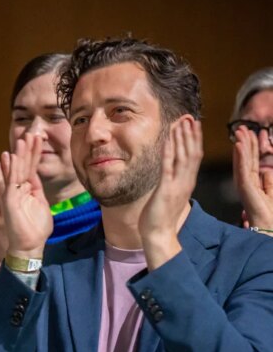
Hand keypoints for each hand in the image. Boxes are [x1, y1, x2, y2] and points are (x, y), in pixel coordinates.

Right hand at [0, 134, 51, 258]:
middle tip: (31, 133)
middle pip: (24, 165)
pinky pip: (11, 180)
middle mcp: (18, 189)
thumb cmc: (36, 230)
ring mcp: (12, 193)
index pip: (31, 168)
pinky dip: (12, 168)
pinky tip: (12, 156)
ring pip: (16, 170)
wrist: (29, 245)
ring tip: (21, 139)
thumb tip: (36, 182)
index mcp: (28, 190)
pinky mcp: (9, 199)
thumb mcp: (42, 207)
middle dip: (28, 150)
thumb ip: (38, 193)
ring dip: (19, 154)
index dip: (34, 154)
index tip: (38, 139)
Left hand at [139, 119, 201, 268]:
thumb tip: (167, 174)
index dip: (193, 140)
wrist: (158, 234)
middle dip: (191, 133)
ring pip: (184, 156)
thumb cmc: (160, 217)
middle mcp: (185, 181)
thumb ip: (170, 183)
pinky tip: (169, 139)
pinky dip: (170, 150)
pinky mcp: (166, 189)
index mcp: (186, 182)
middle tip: (190, 117)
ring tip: (182, 122)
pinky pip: (169, 165)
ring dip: (182, 137)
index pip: (193, 156)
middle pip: (192, 152)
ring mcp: (177, 184)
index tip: (192, 125)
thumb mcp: (168, 195)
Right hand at [233, 126, 272, 231]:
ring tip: (240, 132)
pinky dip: (240, 156)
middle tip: (241, 128)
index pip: (250, 161)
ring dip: (241, 145)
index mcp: (252, 182)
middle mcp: (245, 181)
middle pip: (245, 158)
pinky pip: (242, 168)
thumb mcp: (272, 192)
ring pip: (242, 160)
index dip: (250, 147)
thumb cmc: (270, 213)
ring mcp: (243, 183)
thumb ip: (269, 181)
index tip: (250, 134)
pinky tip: (238, 145)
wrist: (268, 225)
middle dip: (244, 142)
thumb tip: (266, 170)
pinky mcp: (244, 186)